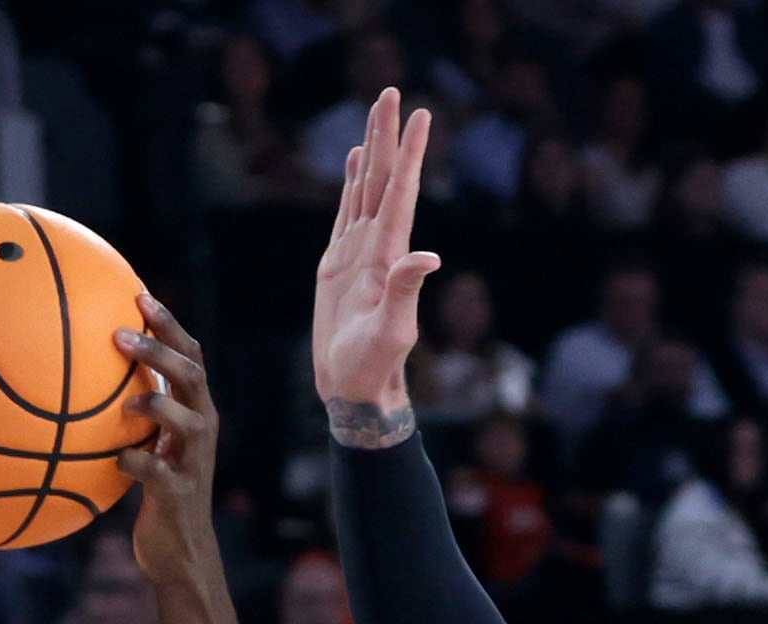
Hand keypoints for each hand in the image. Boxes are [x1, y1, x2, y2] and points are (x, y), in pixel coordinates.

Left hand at [117, 297, 218, 590]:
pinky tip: (116, 460)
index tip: (140, 296)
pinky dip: (136, 463)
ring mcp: (193, 463)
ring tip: (127, 398)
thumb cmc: (156, 492)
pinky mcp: (179, 496)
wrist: (180, 552)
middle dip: (162, 351)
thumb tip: (79, 379)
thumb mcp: (147, 445)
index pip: (190, 357)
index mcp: (195, 412)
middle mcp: (201, 431)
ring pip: (190, 423)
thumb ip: (132, 413)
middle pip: (193, 377)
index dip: (169, 325)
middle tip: (123, 334)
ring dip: (158, 404)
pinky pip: (159, 474)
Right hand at [310, 90, 439, 440]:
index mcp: (390, 254)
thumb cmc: (375, 365)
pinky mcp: (338, 264)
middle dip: (386, 135)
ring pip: (364, 188)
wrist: (355, 386)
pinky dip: (350, 183)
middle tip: (391, 91)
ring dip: (370, 151)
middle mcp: (378, 245)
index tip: (420, 114)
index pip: (401, 191)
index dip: (409, 153)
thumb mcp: (393, 330)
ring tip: (375, 113)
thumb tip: (429, 256)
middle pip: (382, 178)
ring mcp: (358, 252)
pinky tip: (353, 161)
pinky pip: (346, 213)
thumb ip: (407, 291)